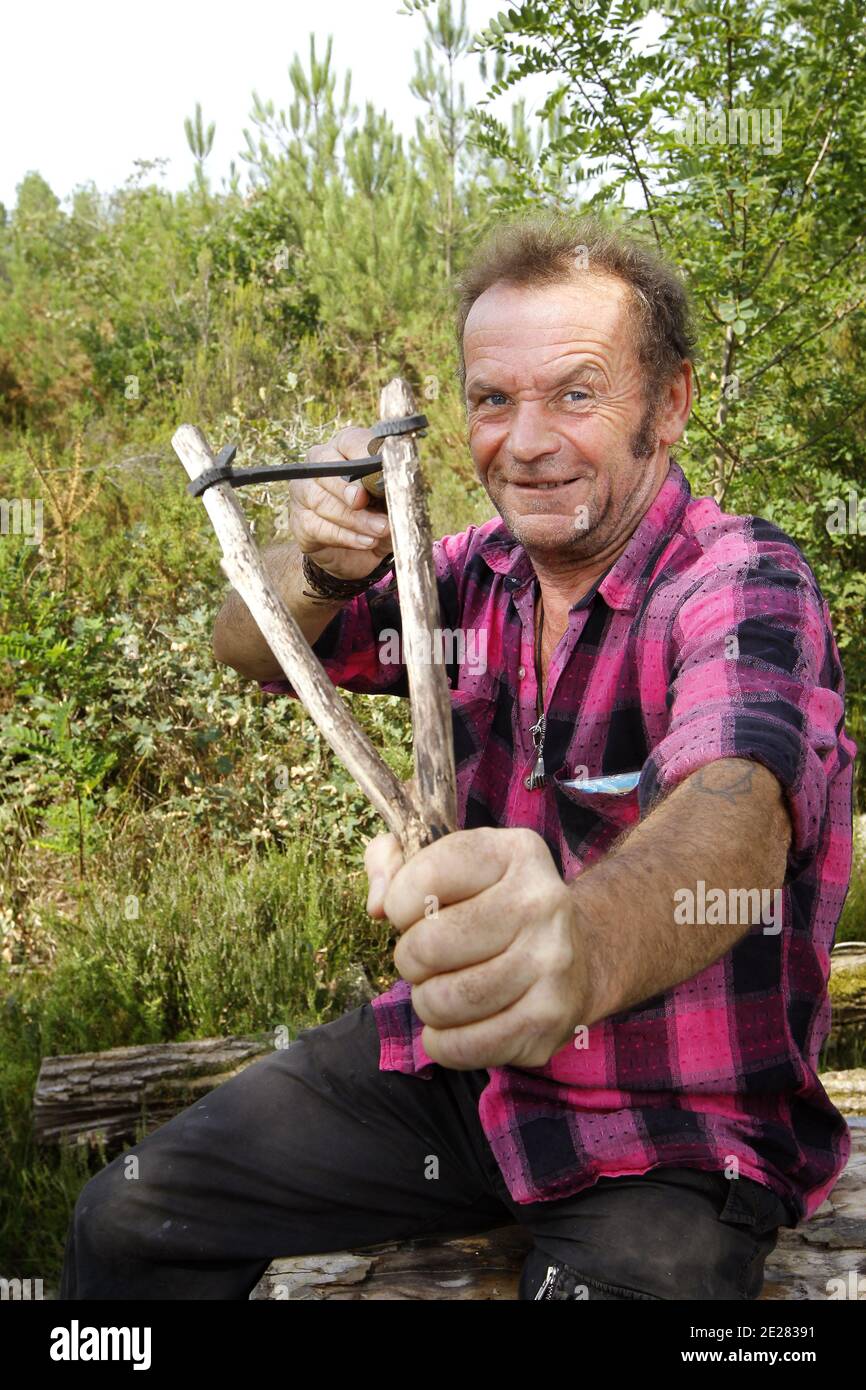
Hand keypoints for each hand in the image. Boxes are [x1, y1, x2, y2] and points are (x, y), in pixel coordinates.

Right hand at [288, 426, 390, 581]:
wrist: (364, 553)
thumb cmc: (380, 514)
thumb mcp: (393, 500)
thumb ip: (393, 488)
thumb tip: (398, 486)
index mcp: (345, 450)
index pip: (349, 441)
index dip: (364, 454)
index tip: (381, 469)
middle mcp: (320, 466)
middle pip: (325, 468)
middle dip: (346, 486)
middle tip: (364, 500)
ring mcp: (304, 493)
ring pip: (320, 500)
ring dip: (354, 518)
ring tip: (381, 530)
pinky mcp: (300, 523)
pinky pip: (318, 527)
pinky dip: (346, 537)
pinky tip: (366, 542)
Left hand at [364, 827, 590, 1069]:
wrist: (577, 954)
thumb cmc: (489, 904)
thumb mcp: (445, 860)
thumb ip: (391, 860)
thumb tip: (377, 905)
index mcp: (515, 852)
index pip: (426, 878)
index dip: (400, 903)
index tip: (412, 913)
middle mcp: (542, 902)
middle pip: (430, 945)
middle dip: (409, 959)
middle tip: (423, 960)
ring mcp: (552, 963)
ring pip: (445, 1001)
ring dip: (426, 1002)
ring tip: (441, 990)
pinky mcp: (549, 1019)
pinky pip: (466, 1046)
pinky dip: (442, 1043)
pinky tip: (451, 1026)